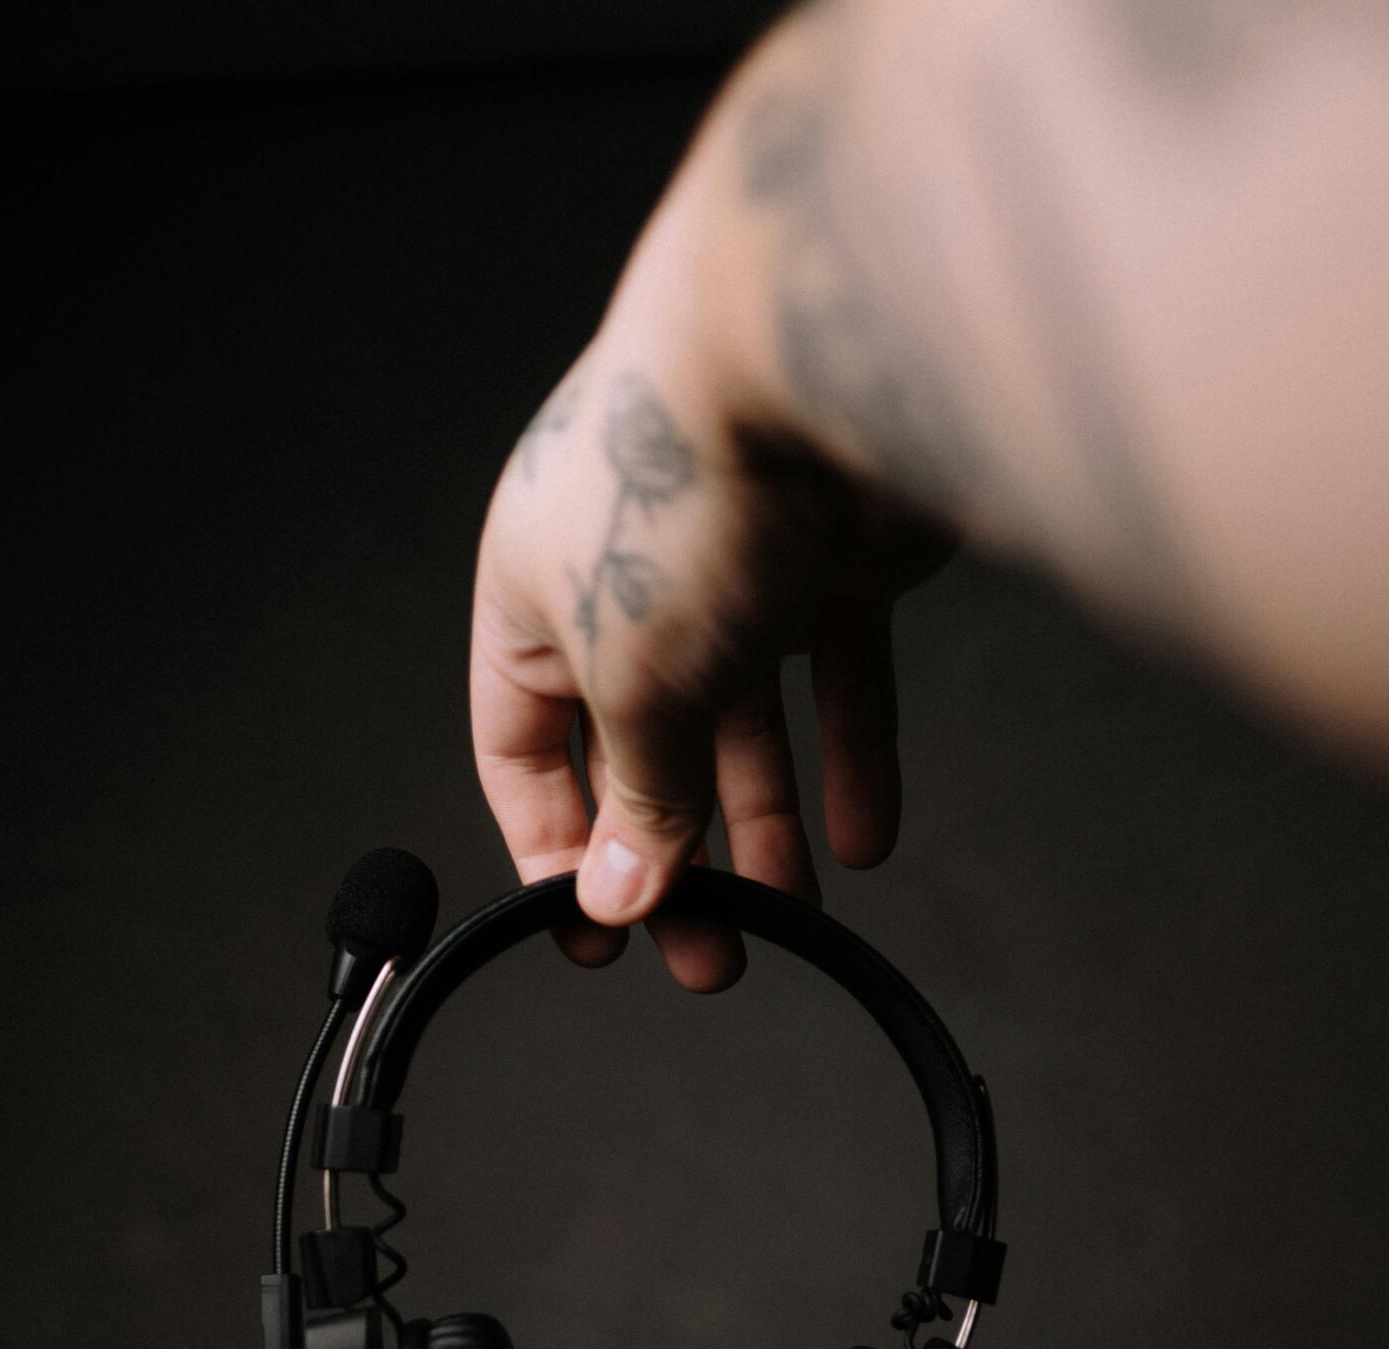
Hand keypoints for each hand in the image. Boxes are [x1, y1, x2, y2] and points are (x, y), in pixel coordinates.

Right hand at [469, 171, 954, 989]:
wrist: (821, 352)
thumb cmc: (682, 482)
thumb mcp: (632, 682)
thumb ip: (633, 800)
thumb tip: (619, 895)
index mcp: (533, 593)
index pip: (523, 747)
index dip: (555, 847)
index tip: (597, 935)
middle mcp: (625, 575)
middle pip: (642, 748)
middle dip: (677, 859)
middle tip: (710, 956)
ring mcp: (732, 563)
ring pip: (743, 724)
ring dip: (767, 828)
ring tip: (795, 918)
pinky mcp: (832, 557)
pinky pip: (836, 681)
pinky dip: (850, 759)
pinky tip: (865, 840)